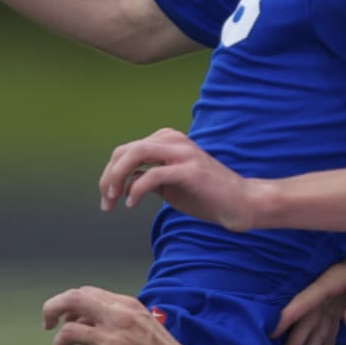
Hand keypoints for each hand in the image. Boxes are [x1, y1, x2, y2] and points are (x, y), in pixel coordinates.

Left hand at [43, 286, 203, 344]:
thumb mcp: (144, 322)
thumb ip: (117, 317)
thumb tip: (82, 320)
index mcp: (127, 305)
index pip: (84, 293)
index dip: (67, 304)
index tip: (65, 318)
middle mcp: (118, 318)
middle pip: (70, 300)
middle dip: (51, 309)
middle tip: (47, 325)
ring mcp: (112, 342)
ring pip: (67, 334)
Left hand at [97, 128, 258, 228]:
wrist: (239, 203)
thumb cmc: (205, 196)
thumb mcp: (170, 185)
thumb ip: (149, 179)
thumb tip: (124, 184)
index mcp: (168, 140)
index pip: (126, 150)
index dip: (110, 173)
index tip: (107, 197)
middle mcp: (174, 140)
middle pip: (126, 151)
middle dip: (109, 176)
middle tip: (106, 201)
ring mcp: (183, 153)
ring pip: (136, 154)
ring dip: (117, 178)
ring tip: (114, 200)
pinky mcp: (190, 170)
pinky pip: (153, 175)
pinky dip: (136, 189)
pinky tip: (132, 204)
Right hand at [273, 238, 345, 344]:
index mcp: (331, 282)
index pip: (305, 302)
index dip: (287, 317)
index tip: (271, 332)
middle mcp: (327, 292)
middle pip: (306, 321)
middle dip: (294, 344)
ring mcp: (333, 301)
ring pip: (315, 329)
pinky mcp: (342, 308)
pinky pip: (328, 330)